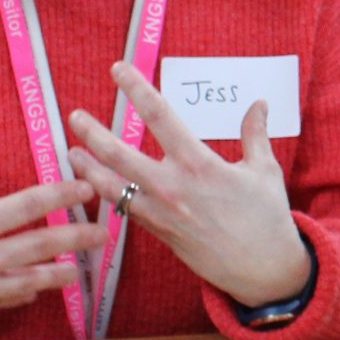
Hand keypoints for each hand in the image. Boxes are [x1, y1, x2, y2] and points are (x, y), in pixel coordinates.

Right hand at [0, 146, 104, 339]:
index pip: (24, 205)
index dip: (58, 195)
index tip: (85, 187)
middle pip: (42, 243)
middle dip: (76, 236)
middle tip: (106, 231)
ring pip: (35, 277)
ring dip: (62, 271)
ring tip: (83, 266)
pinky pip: (10, 298)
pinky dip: (27, 293)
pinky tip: (40, 291)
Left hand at [65, 61, 304, 308]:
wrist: (263, 268)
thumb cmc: (267, 218)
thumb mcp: (265, 171)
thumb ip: (255, 134)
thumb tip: (258, 104)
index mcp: (200, 164)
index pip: (161, 117)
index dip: (137, 90)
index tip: (119, 70)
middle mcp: (174, 186)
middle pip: (120, 155)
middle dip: (94, 134)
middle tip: (76, 117)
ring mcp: (162, 212)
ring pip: (112, 188)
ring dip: (88, 169)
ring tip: (72, 153)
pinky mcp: (159, 232)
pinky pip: (125, 210)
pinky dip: (107, 196)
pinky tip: (95, 185)